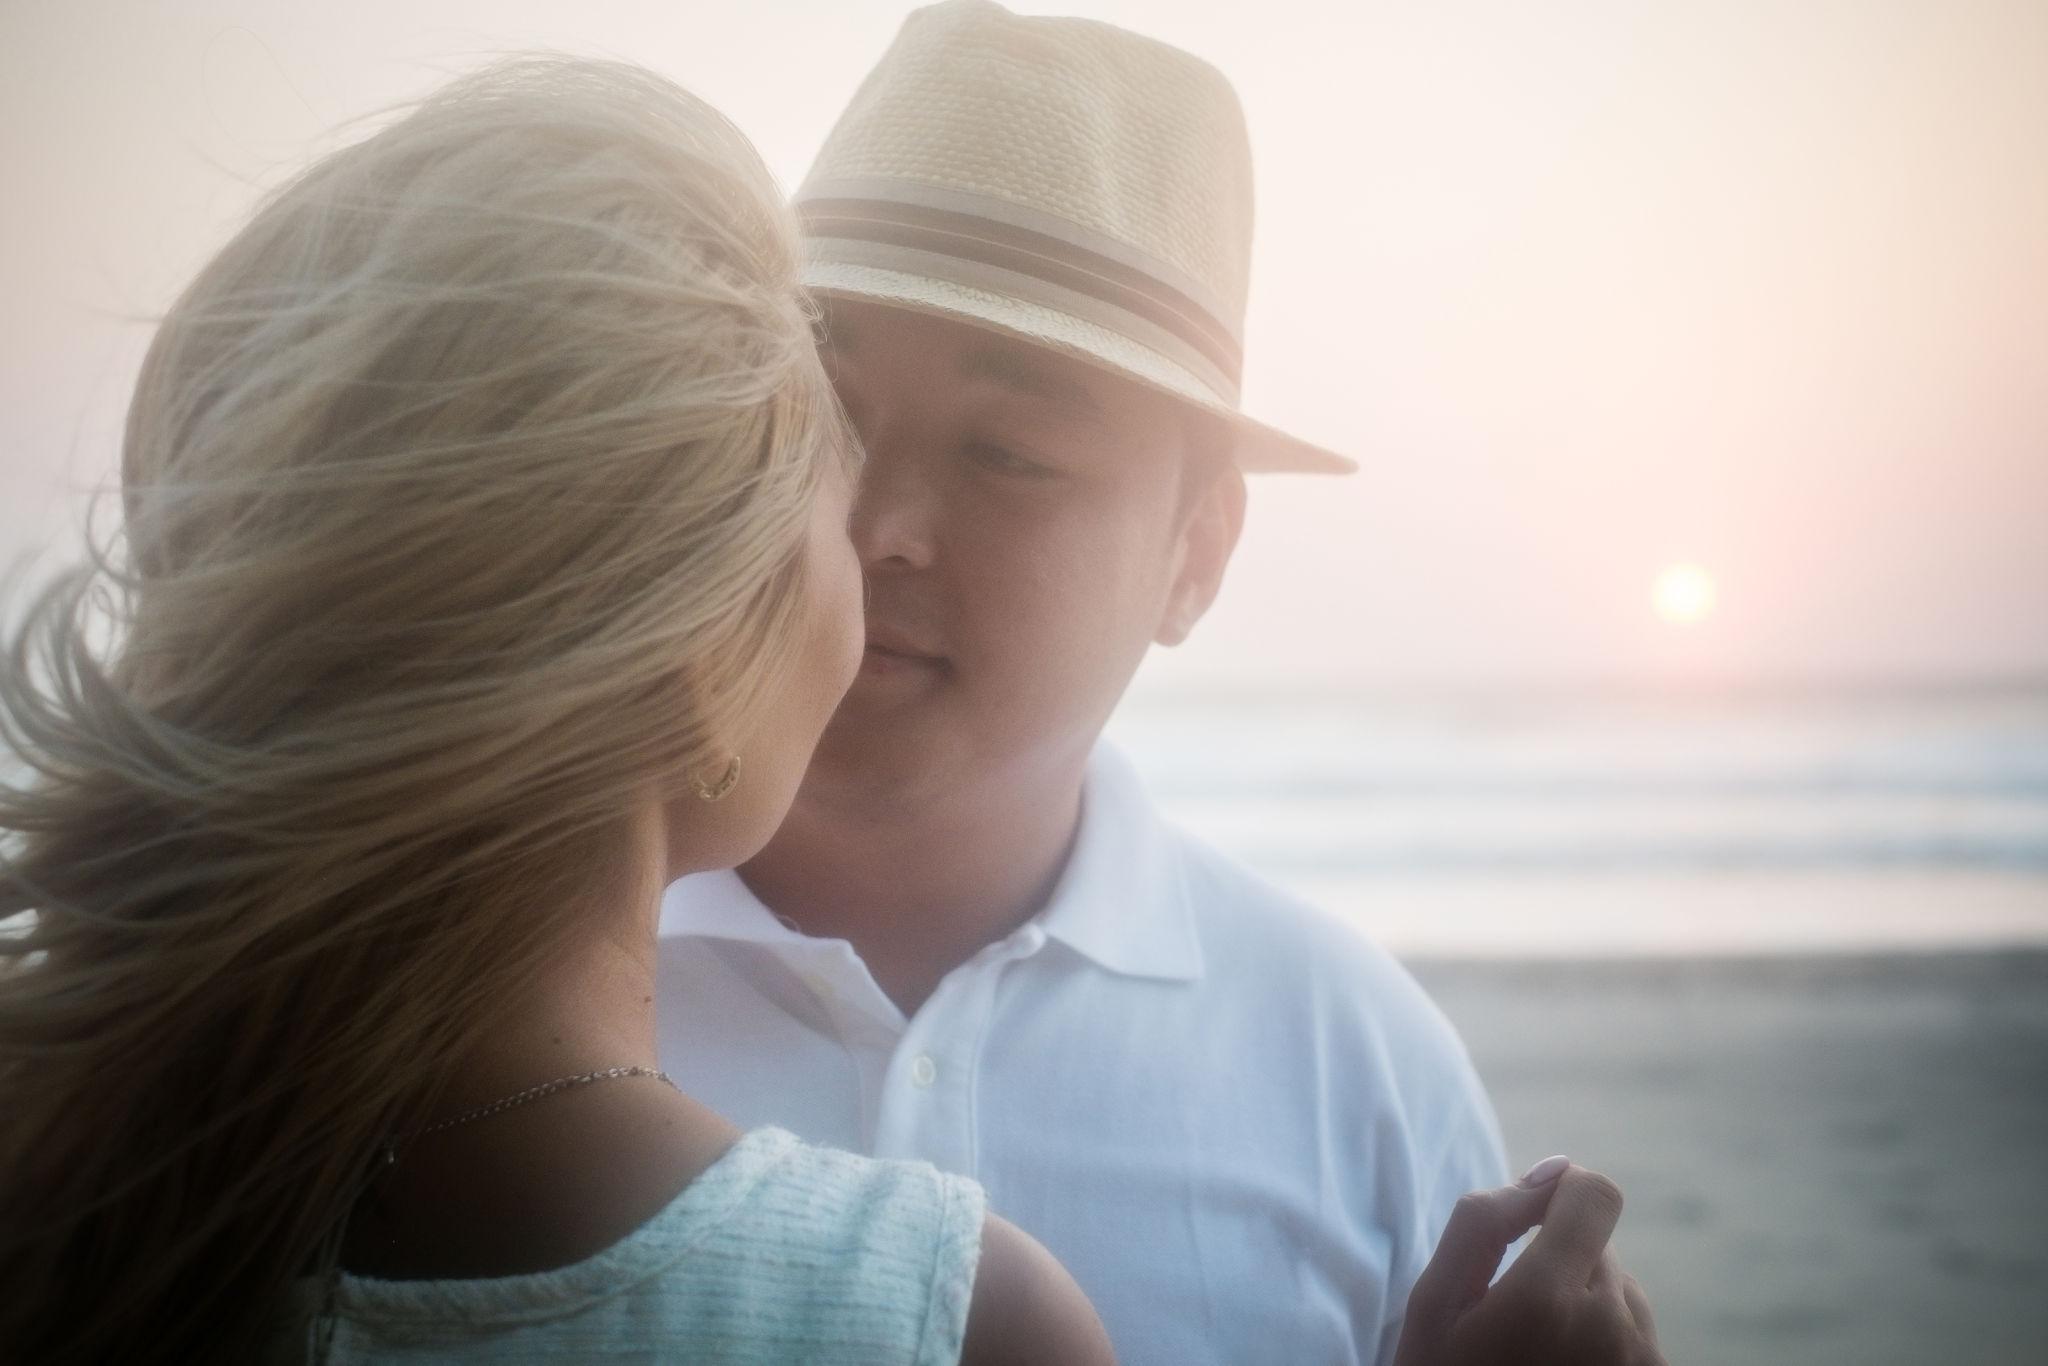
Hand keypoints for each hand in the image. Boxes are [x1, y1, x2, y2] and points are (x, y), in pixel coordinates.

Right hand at [1393, 1158, 1664, 1365]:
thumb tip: (1551, 1170)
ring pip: (1619, 1286)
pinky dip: (1601, 1335)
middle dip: (1557, 1259)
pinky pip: (1634, 1329)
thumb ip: (1484, 1221)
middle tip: (1509, 1315)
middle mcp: (1612, 1324)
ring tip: (1534, 1349)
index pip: (1596, 1194)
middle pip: (1600, 1243)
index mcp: (1551, 1296)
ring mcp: (1641, 1360)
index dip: (1560, 1193)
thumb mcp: (1434, 1302)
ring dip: (1581, 1299)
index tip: (1527, 1220)